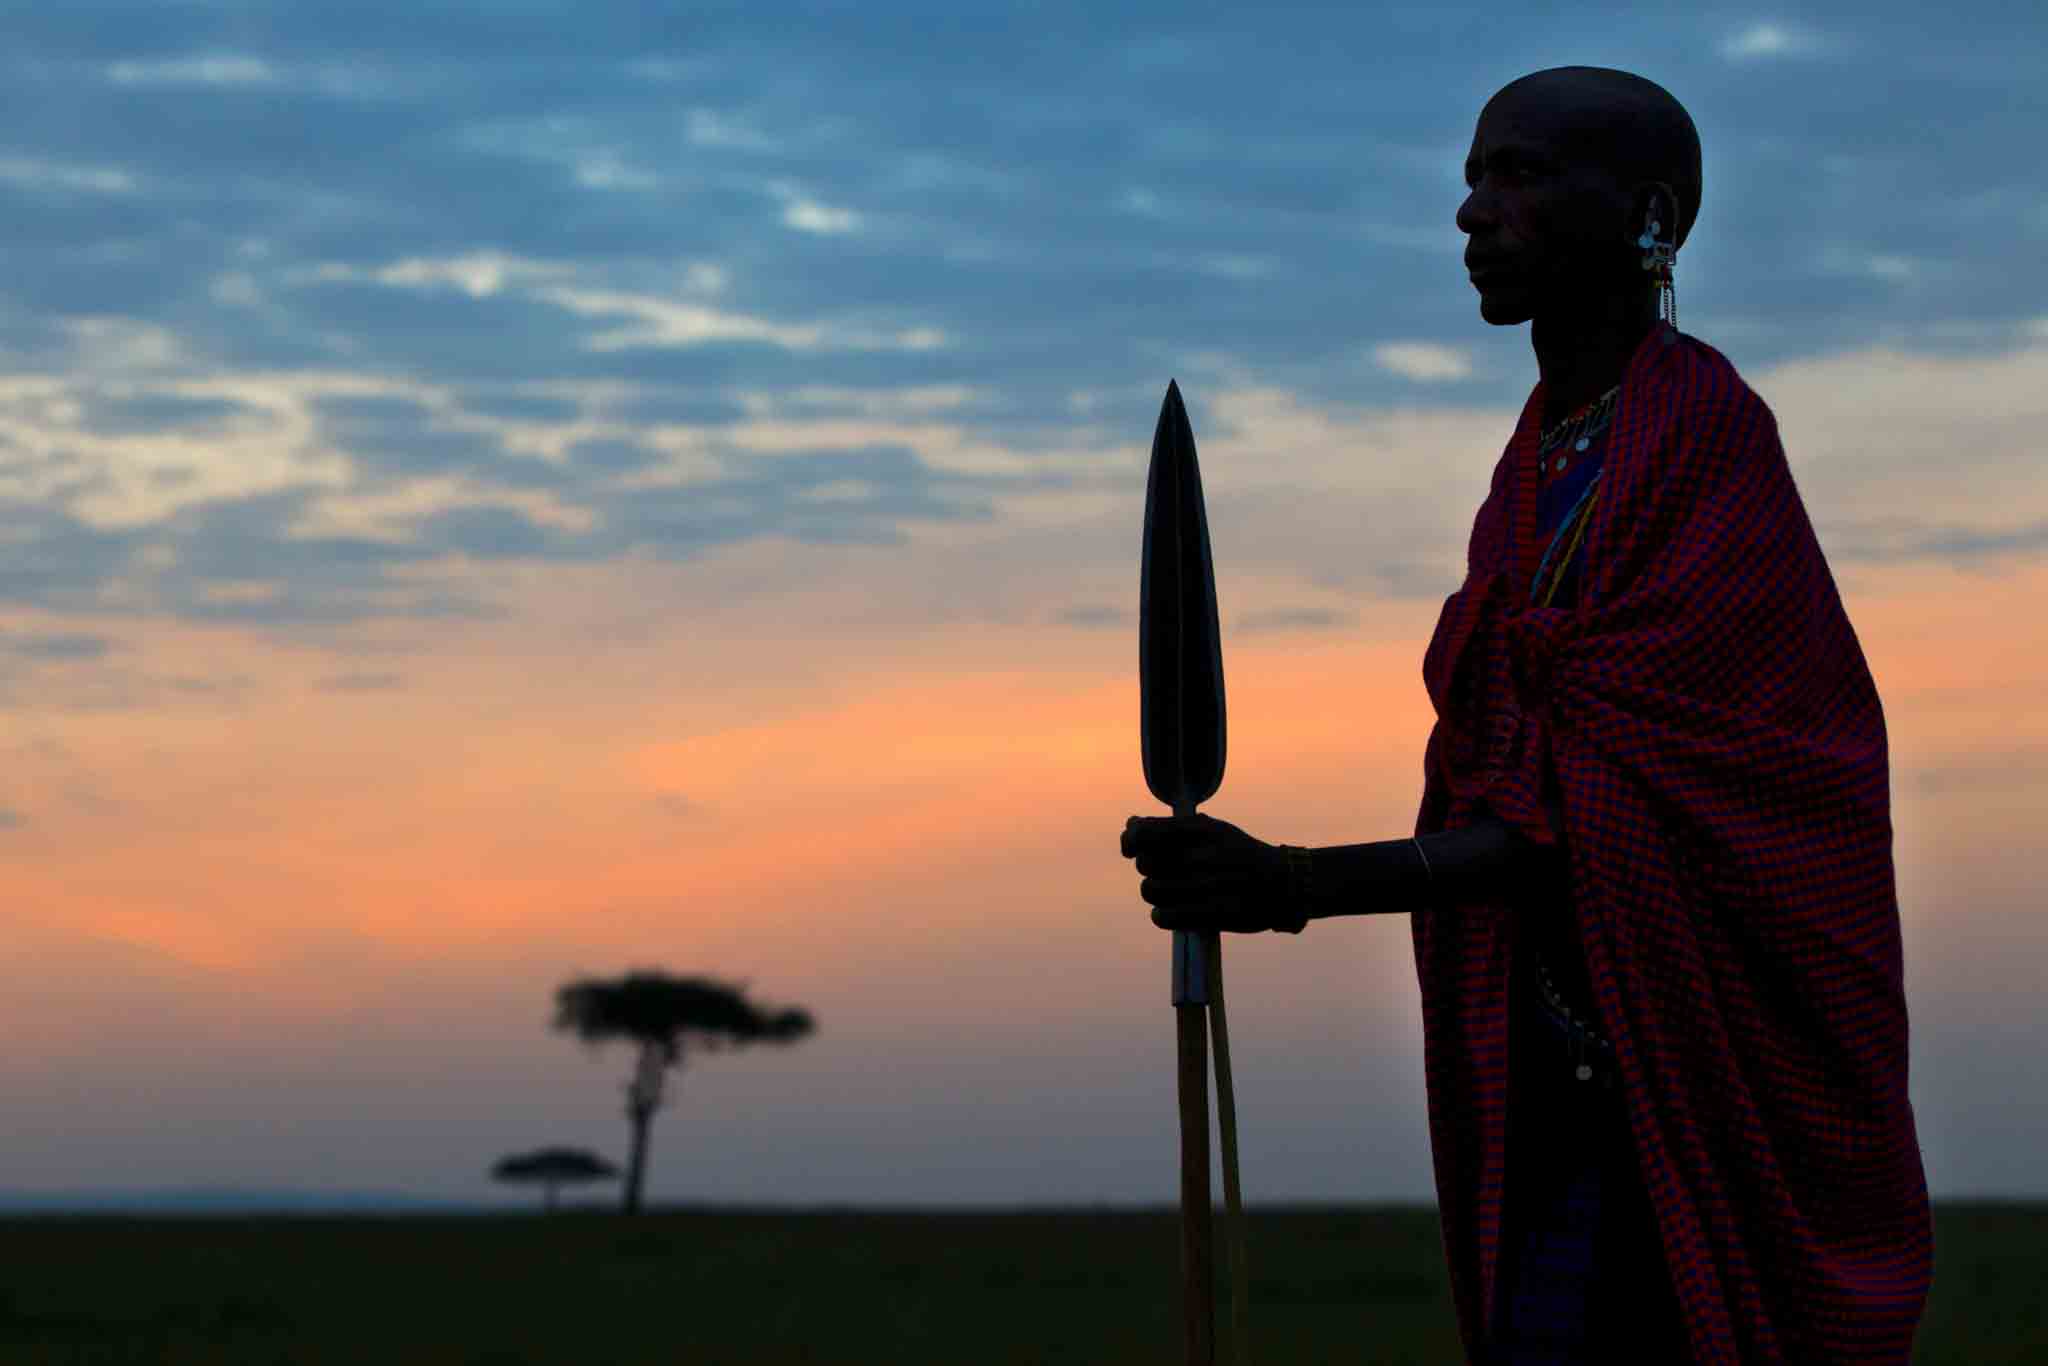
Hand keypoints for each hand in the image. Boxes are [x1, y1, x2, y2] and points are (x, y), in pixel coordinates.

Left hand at [1119, 812, 1302, 933]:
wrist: (1284, 884)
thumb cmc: (1239, 854)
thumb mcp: (1214, 830)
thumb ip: (1171, 827)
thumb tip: (1130, 825)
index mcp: (1204, 830)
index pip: (1147, 833)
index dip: (1131, 841)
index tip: (1130, 849)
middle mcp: (1206, 854)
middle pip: (1145, 863)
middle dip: (1149, 868)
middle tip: (1164, 872)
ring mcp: (1212, 885)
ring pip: (1151, 889)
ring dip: (1154, 891)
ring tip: (1168, 891)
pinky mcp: (1215, 915)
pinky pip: (1164, 916)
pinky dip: (1161, 915)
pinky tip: (1169, 911)